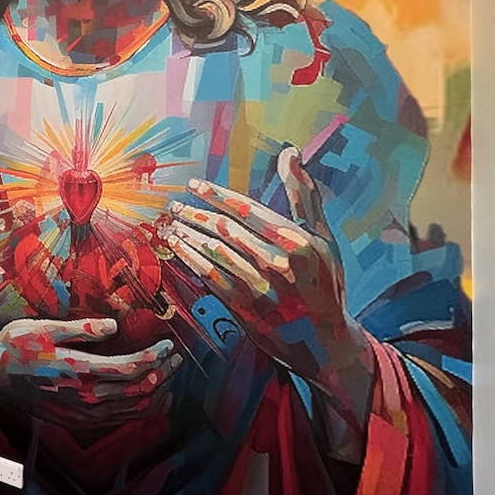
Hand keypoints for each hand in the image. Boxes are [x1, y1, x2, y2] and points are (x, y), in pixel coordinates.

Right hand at [0, 317, 180, 428]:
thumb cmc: (17, 346)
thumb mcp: (46, 327)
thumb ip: (83, 329)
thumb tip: (115, 326)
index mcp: (78, 371)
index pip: (131, 369)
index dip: (155, 357)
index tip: (167, 344)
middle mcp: (84, 398)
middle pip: (138, 391)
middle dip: (163, 374)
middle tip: (175, 358)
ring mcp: (82, 415)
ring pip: (133, 411)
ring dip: (156, 393)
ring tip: (168, 376)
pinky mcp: (79, 422)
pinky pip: (120, 420)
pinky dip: (141, 409)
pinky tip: (148, 397)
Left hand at [162, 147, 374, 437]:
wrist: (324, 342)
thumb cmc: (324, 283)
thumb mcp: (323, 238)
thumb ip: (304, 195)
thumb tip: (290, 153)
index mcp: (296, 242)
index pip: (247, 209)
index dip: (216, 195)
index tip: (195, 185)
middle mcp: (276, 263)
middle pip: (224, 228)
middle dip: (195, 213)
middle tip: (175, 205)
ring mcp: (257, 287)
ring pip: (212, 251)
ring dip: (187, 234)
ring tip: (171, 223)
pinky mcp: (242, 307)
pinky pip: (208, 276)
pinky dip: (190, 259)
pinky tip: (178, 247)